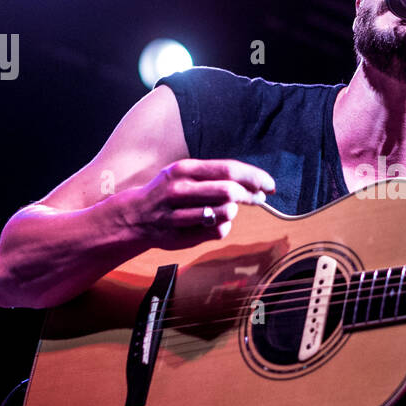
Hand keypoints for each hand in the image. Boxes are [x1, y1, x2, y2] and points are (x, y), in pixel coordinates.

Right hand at [121, 158, 275, 249]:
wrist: (135, 215)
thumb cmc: (169, 191)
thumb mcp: (186, 173)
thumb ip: (217, 175)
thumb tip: (255, 183)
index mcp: (184, 169)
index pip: (228, 169)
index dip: (254, 177)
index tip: (270, 185)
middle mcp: (180, 190)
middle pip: (229, 191)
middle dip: (250, 195)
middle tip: (258, 198)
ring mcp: (179, 214)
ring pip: (225, 213)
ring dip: (233, 212)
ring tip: (227, 209)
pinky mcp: (181, 236)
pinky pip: (219, 231)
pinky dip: (224, 227)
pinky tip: (213, 222)